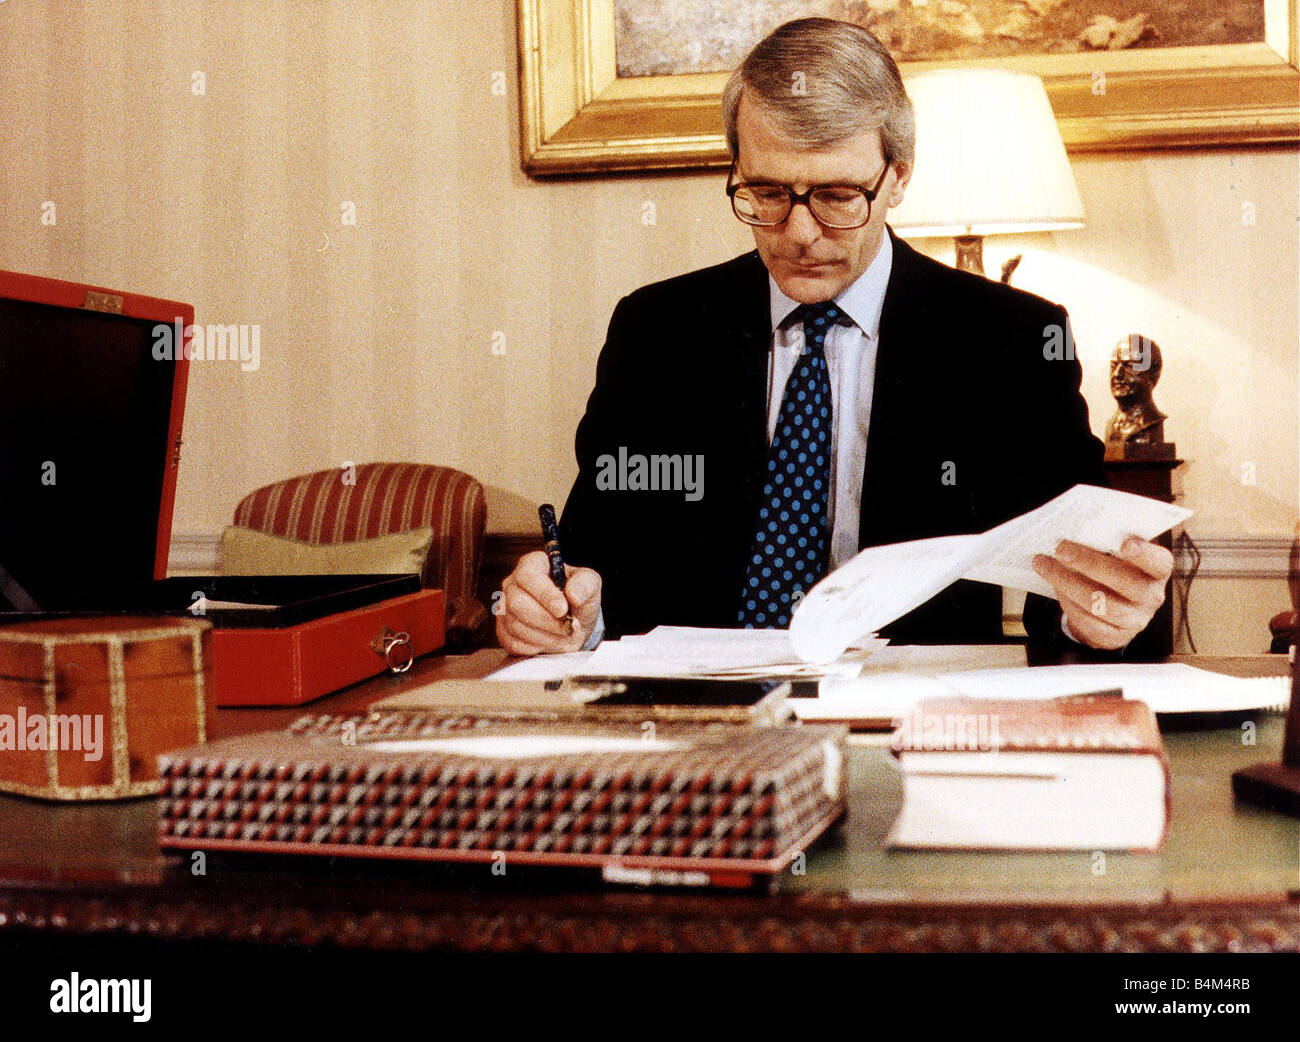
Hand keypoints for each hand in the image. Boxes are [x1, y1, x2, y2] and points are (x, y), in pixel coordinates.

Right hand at [495, 551, 601, 655]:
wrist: (574, 621)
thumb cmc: (579, 597)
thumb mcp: (590, 584)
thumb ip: (585, 584)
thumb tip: (573, 594)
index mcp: (532, 564)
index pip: (529, 576)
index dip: (544, 594)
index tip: (563, 610)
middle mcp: (513, 584)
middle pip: (517, 603)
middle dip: (546, 620)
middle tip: (569, 628)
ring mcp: (505, 608)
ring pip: (516, 625)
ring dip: (546, 636)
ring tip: (567, 636)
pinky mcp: (504, 631)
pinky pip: (514, 643)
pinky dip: (538, 647)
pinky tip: (554, 642)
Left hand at [1031, 537, 1172, 649]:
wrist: (1113, 604)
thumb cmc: (1114, 568)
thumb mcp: (1117, 553)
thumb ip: (1108, 543)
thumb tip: (1077, 530)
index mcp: (1157, 571)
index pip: (1159, 562)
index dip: (1144, 554)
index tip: (1125, 543)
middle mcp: (1151, 596)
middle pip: (1123, 581)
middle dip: (1088, 563)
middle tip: (1061, 549)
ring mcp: (1135, 620)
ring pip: (1099, 603)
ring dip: (1067, 582)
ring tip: (1045, 565)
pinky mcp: (1114, 637)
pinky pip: (1088, 622)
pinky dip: (1067, 603)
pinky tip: (1055, 587)